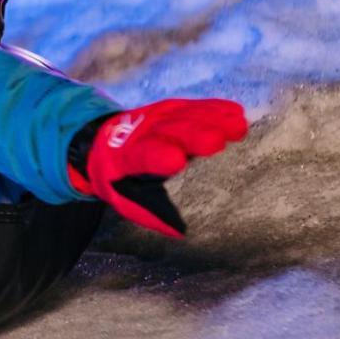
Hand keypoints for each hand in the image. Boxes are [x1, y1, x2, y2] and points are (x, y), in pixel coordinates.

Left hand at [67, 99, 247, 237]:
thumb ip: (150, 212)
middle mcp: (143, 133)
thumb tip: (180, 232)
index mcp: (128, 157)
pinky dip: (214, 109)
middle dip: (192, 135)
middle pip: (169, 131)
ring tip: (238, 127)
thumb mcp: (125, 198)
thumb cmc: (121, 178)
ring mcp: (157, 117)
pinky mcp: (171, 108)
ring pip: (184, 115)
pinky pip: (193, 106)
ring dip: (211, 119)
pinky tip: (235, 113)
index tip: (176, 161)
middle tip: (217, 142)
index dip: (158, 157)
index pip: (143, 156)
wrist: (101, 142)